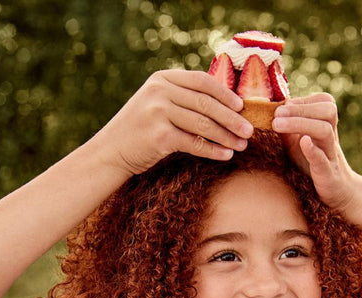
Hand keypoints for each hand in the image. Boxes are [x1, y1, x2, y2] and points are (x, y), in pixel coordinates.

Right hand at [92, 69, 253, 175]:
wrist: (111, 151)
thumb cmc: (140, 130)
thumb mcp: (158, 104)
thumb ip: (182, 98)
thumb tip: (223, 105)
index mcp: (163, 79)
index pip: (202, 81)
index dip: (225, 94)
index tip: (242, 106)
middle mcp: (160, 91)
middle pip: (206, 103)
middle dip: (231, 118)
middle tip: (249, 130)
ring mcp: (158, 112)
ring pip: (203, 124)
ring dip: (226, 136)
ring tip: (241, 145)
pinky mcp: (159, 135)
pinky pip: (194, 143)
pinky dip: (212, 150)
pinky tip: (226, 155)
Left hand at [272, 94, 355, 215]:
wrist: (336, 193)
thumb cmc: (311, 166)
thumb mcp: (296, 144)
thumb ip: (285, 128)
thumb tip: (267, 110)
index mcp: (326, 126)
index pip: (323, 101)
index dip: (303, 100)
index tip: (282, 107)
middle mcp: (331, 137)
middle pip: (328, 110)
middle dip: (301, 109)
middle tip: (277, 114)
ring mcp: (331, 155)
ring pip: (325, 130)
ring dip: (301, 124)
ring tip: (277, 125)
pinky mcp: (328, 174)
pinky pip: (323, 159)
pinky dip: (313, 150)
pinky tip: (302, 142)